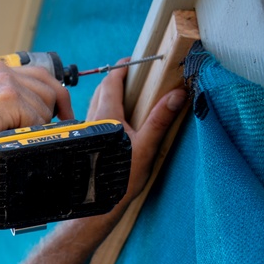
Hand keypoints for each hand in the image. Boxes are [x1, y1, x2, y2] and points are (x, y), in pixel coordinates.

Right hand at [0, 61, 73, 171]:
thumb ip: (7, 100)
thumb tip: (37, 110)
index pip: (40, 74)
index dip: (55, 94)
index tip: (61, 111)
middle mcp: (2, 72)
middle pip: (49, 86)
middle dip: (56, 109)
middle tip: (57, 125)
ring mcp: (6, 84)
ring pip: (45, 104)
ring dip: (38, 123)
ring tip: (19, 134)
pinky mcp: (9, 99)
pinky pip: (37, 117)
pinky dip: (30, 130)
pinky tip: (13, 136)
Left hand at [86, 59, 186, 200]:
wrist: (97, 203)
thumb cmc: (120, 179)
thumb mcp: (145, 147)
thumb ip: (160, 119)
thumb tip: (177, 94)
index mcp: (106, 115)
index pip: (111, 79)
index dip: (123, 67)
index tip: (134, 61)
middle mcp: (92, 119)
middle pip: (102, 89)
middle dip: (117, 79)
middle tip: (135, 78)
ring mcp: (86, 131)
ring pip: (96, 104)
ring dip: (110, 96)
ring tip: (130, 98)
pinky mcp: (85, 143)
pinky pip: (94, 118)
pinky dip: (106, 112)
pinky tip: (118, 123)